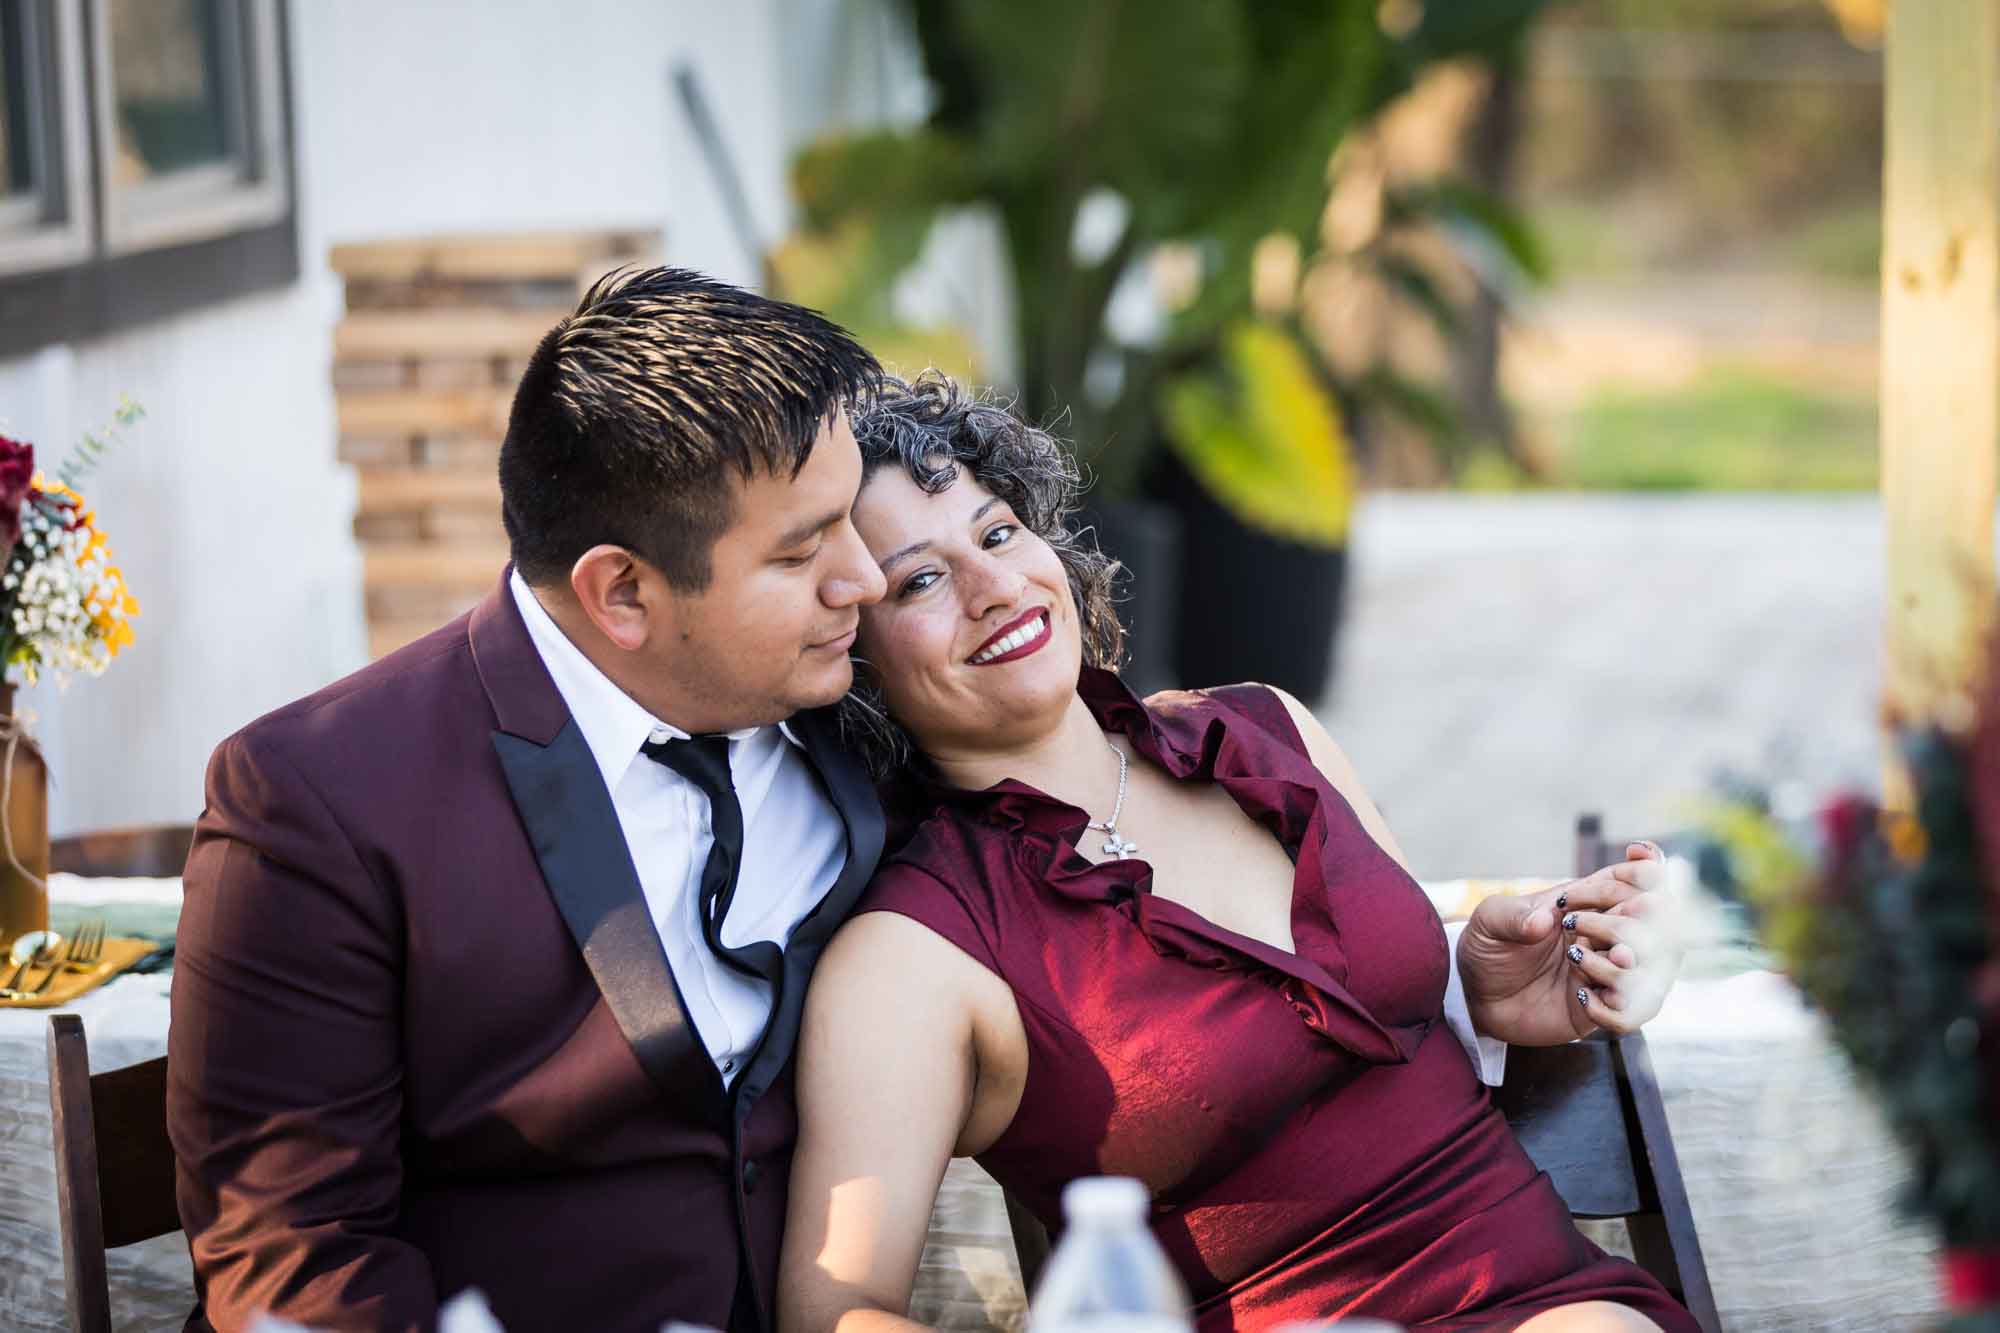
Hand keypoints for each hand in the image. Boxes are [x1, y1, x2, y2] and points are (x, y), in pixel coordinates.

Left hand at [1457, 842, 1683, 1046]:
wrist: (1476, 992)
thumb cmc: (1489, 946)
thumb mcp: (1490, 921)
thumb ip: (1513, 915)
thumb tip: (1545, 921)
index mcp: (1593, 903)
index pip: (1642, 881)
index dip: (1646, 870)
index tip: (1633, 858)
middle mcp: (1611, 935)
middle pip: (1659, 925)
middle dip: (1624, 926)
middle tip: (1576, 929)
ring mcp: (1611, 973)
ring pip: (1656, 971)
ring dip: (1621, 967)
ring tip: (1577, 960)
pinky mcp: (1603, 1009)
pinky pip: (1636, 1013)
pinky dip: (1614, 1008)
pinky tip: (1580, 998)